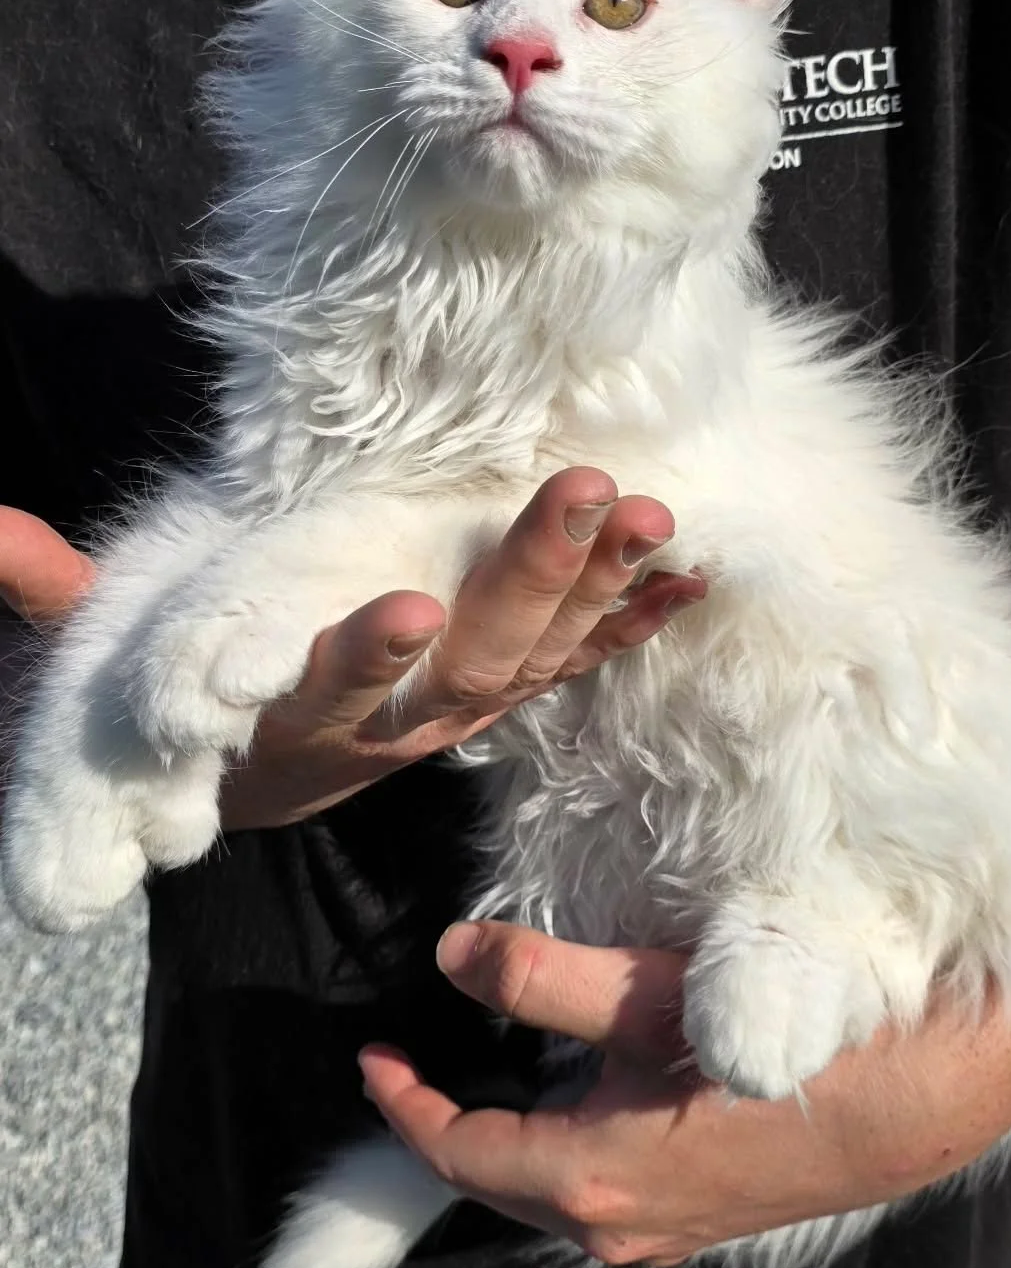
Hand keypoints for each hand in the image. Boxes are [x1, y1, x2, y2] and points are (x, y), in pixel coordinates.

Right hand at [0, 473, 705, 828]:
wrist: (259, 774)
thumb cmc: (184, 703)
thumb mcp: (111, 671)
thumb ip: (63, 604)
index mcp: (300, 721)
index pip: (333, 695)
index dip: (367, 658)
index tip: (410, 608)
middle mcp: (395, 728)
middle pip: (471, 665)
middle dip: (529, 579)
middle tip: (585, 493)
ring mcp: (460, 715)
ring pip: (539, 660)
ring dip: (600, 589)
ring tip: (652, 509)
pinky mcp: (501, 695)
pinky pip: (576, 664)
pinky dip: (632, 621)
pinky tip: (689, 570)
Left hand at [359, 921, 1010, 1266]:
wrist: (911, 1100)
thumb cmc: (780, 1041)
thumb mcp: (648, 995)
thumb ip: (541, 975)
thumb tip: (451, 953)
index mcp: (586, 1177)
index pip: (458, 1152)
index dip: (404, 1104)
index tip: (372, 1055)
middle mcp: (614, 1223)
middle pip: (499, 1179)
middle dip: (448, 1123)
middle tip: (416, 1061)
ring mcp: (659, 1230)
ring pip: (550, 1187)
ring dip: (507, 1135)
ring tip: (485, 1070)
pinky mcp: (695, 1214)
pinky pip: (600, 1189)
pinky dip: (561, 1146)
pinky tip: (579, 1094)